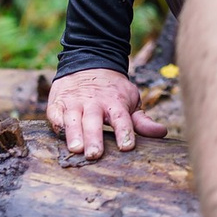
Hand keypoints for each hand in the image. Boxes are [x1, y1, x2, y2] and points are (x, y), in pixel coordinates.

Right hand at [45, 68, 167, 158]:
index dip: (124, 132)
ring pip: (73, 119)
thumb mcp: (130, 100)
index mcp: (115, 102)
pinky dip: (56, 122)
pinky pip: (55, 113)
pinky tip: (58, 133)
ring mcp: (75, 102)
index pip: (121, 118)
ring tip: (75, 149)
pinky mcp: (58, 102)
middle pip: (94, 121)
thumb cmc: (113, 90)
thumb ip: (142, 120)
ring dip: (73, 133)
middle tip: (94, 154)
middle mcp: (94, 102)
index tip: (127, 147)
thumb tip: (162, 132)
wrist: (88, 62)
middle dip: (94, 138)